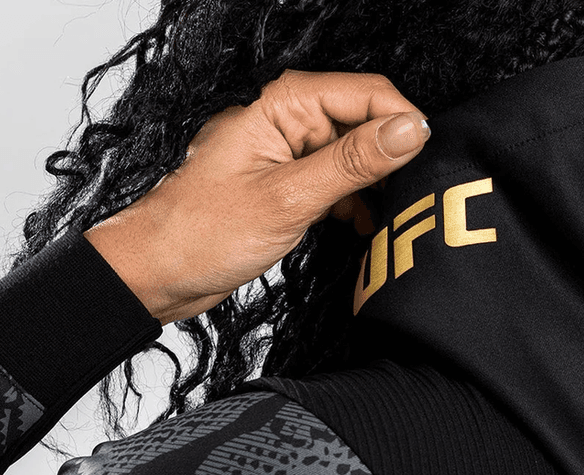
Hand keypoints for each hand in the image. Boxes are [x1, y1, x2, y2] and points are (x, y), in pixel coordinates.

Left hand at [83, 69, 429, 324]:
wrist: (157, 272)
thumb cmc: (202, 232)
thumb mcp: (290, 199)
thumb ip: (353, 163)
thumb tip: (407, 131)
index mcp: (283, 106)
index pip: (365, 93)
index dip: (401, 122)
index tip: (425, 157)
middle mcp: (285, 122)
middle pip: (361, 122)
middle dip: (388, 157)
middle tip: (407, 197)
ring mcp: (285, 154)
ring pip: (350, 156)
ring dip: (370, 185)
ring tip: (382, 218)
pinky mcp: (284, 185)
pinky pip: (332, 182)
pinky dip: (350, 202)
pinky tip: (358, 226)